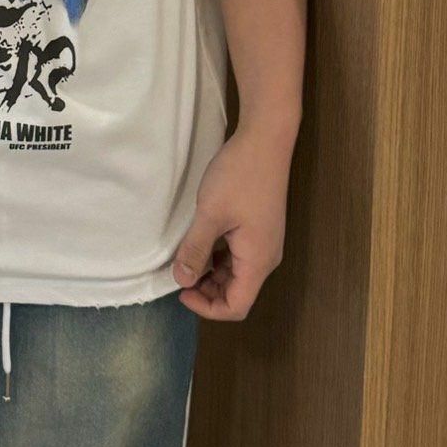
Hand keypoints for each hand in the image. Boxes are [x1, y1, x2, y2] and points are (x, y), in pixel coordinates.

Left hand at [169, 120, 296, 319]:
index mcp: (258, 261)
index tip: (181, 291)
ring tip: (186, 258)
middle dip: (207, 292)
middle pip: (238, 292)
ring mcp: (265, 241)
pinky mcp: (260, 227)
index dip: (207, 307)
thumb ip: (195, 249)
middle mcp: (266, 257)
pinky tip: (201, 242)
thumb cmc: (239, 176)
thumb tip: (181, 280)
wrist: (266, 139)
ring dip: (211, 274)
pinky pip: (239, 255)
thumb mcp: (210, 214)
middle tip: (179, 275)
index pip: (237, 306)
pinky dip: (219, 257)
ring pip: (237, 274)